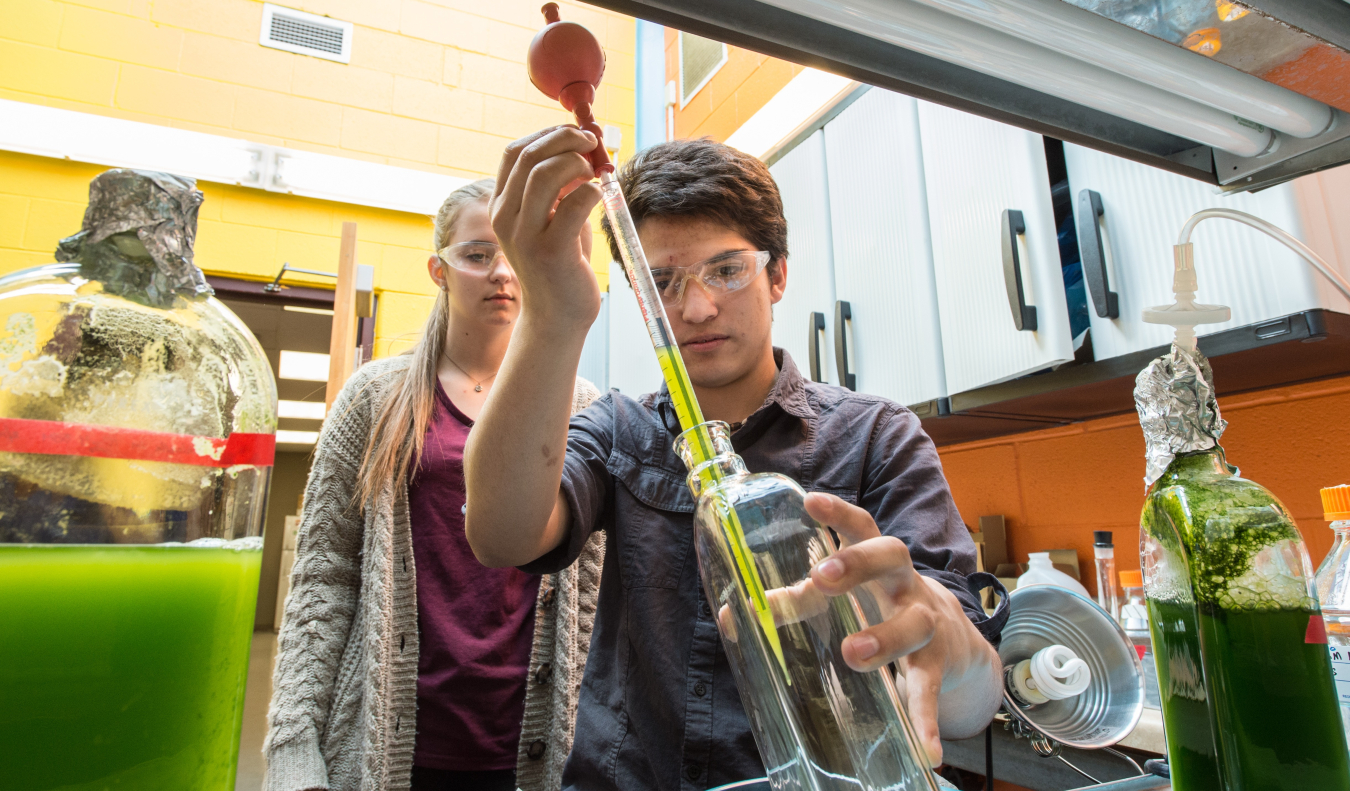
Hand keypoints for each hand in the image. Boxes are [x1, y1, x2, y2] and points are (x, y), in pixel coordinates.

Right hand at [490, 126, 603, 329]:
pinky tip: (599, 197)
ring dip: (577, 163)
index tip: (575, 135)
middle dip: (566, 140)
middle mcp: (506, 218)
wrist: (557, 315)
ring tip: (593, 174)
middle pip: (530, 156)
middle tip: (591, 144)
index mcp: (501, 206)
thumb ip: (560, 185)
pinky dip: (592, 191)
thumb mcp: (553, 217)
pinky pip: (575, 203)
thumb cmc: (561, 262)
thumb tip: (583, 145)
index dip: (547, 134)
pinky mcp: (551, 251)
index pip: (515, 151)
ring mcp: (526, 234)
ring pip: (546, 174)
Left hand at [803, 492, 1001, 765]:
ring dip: (884, 637)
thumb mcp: (844, 597)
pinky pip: (930, 690)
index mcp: (878, 563)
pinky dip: (927, 720)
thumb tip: (737, 609)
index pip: (861, 525)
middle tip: (821, 577)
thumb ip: (798, 599)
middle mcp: (904, 584)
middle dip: (857, 563)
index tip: (809, 500)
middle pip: (893, 556)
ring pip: (914, 622)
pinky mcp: (938, 664)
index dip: (837, 513)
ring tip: (854, 654)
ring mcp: (926, 623)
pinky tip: (926, 750)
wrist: (953, 641)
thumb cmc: (881, 605)